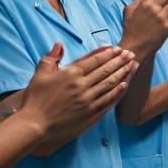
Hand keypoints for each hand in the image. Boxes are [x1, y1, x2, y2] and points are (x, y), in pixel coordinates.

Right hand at [20, 43, 135, 149]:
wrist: (35, 123)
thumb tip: (59, 44)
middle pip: (106, 70)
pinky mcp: (91, 113)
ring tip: (132, 65)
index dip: (107, 53)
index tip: (117, 48)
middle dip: (120, 60)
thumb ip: (51, 57)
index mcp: (71, 73)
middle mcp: (82, 85)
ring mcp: (88, 100)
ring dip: (123, 73)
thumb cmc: (35, 99)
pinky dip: (118, 91)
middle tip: (130, 54)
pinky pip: (108, 100)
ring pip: (110, 83)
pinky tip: (125, 84)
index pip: (94, 60)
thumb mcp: (40, 74)